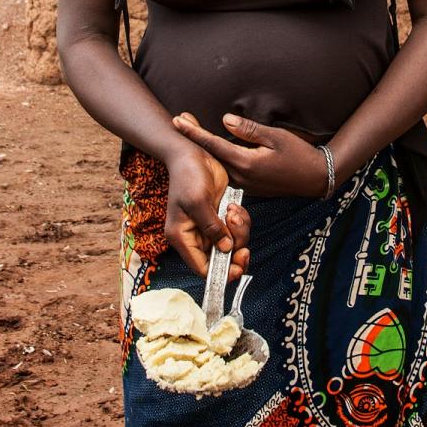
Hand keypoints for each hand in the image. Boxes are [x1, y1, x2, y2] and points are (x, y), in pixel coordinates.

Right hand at [164, 144, 250, 281]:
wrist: (193, 153)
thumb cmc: (188, 175)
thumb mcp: (197, 201)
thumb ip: (211, 227)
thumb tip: (226, 249)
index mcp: (182, 237)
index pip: (201, 268)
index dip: (220, 273)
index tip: (237, 268)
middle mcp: (196, 236)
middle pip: (221, 259)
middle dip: (235, 251)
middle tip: (244, 247)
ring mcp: (210, 227)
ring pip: (233, 244)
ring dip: (240, 231)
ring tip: (233, 212)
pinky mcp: (221, 217)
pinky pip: (238, 228)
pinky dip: (241, 220)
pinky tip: (234, 206)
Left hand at [171, 111, 329, 198]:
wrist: (316, 178)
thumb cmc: (299, 154)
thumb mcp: (276, 137)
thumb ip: (248, 130)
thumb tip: (225, 120)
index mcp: (245, 163)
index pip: (212, 144)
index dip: (193, 132)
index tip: (178, 120)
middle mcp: (240, 177)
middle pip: (210, 156)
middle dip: (193, 138)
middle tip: (179, 120)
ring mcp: (243, 184)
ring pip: (217, 164)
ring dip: (204, 148)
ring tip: (189, 131)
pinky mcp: (248, 187)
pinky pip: (227, 171)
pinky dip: (216, 158)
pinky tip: (209, 149)